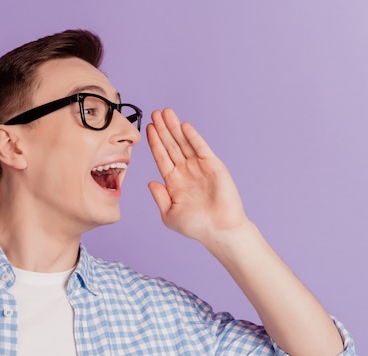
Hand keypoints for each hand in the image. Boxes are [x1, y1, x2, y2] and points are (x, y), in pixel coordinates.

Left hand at [146, 108, 249, 242]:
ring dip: (175, 128)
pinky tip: (184, 126)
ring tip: (166, 113)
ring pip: (184, 143)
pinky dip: (192, 136)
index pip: (161, 157)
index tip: (147, 128)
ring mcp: (199, 167)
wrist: (219, 230)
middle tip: (155, 113)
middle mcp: (186, 171)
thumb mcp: (169, 214)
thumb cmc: (196, 226)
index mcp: (174, 182)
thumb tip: (151, 182)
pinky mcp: (213, 165)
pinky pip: (200, 148)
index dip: (154, 142)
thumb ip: (160, 197)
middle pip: (171, 145)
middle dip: (163, 129)